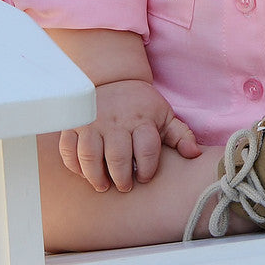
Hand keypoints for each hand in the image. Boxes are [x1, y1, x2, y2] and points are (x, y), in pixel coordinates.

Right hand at [58, 79, 200, 192]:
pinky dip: (74, 165)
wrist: (113, 79)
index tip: (144, 176)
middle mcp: (117, 120)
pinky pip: (69, 149)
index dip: (147, 168)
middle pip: (118, 156)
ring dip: (96, 177)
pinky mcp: (74, 124)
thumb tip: (195, 154)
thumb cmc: (142, 105)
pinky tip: (84, 172)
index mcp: (142, 118)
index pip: (146, 149)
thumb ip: (180, 135)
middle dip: (121, 178)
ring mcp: (93, 122)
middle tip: (124, 186)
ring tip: (103, 185)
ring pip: (90, 156)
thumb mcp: (164, 116)